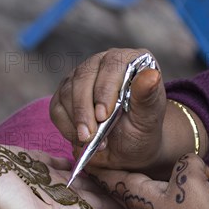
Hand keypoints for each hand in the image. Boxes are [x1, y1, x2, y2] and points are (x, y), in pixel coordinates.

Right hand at [0, 146, 153, 208]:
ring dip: (112, 184)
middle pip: (107, 205)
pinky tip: (101, 159)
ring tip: (135, 181)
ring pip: (95, 183)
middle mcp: (69, 201)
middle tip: (155, 206)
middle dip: (128, 208)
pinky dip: (88, 163)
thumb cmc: (7, 207)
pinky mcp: (49, 163)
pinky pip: (74, 163)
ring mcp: (59, 181)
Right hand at [50, 48, 168, 171]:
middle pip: (84, 76)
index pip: (112, 63)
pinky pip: (57, 106)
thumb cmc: (142, 129)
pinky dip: (66, 126)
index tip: (104, 116)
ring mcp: (83, 76)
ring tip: (90, 140)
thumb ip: (148, 96)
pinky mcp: (66, 93)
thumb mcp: (149, 116)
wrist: (129, 148)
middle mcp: (104, 62)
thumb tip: (151, 75)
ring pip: (68, 91)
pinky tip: (81, 138)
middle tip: (90, 135)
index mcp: (130, 59)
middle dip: (85, 109)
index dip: (105, 89)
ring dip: (76, 120)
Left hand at [88, 153, 208, 208]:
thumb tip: (190, 160)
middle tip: (91, 157)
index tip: (77, 153)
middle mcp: (137, 206)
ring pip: (133, 193)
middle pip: (115, 184)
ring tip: (118, 167)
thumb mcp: (192, 180)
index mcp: (135, 193)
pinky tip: (159, 184)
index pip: (107, 175)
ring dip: (127, 180)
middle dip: (104, 172)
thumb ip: (187, 162)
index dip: (93, 163)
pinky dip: (150, 189)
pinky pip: (150, 200)